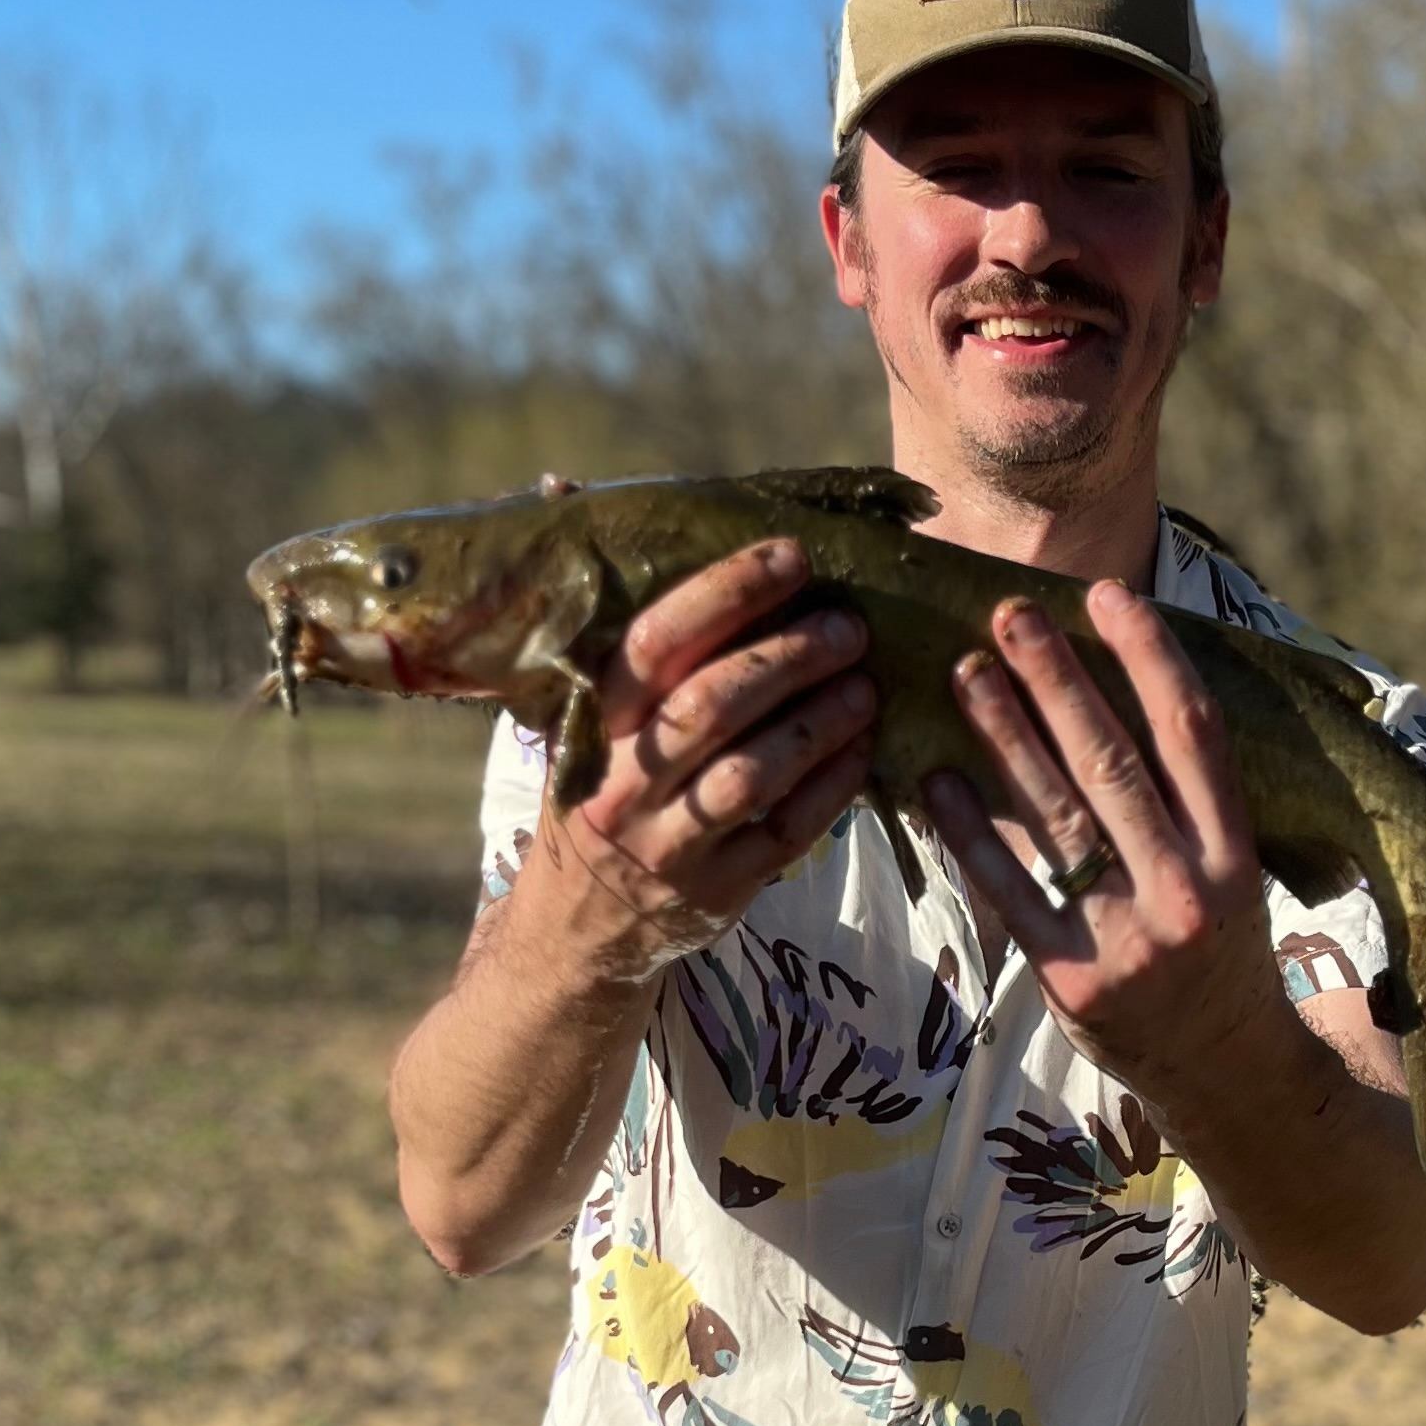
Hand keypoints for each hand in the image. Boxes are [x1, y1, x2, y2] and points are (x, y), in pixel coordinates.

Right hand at [527, 538, 874, 979]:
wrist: (576, 934)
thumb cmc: (596, 795)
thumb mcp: (577, 718)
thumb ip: (600, 618)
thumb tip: (558, 490)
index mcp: (592, 726)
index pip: (654, 646)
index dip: (726, 595)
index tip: (791, 558)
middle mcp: (624, 784)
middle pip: (710, 706)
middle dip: (788, 656)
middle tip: (848, 626)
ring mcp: (668, 845)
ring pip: (752, 774)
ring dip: (820, 722)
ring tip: (867, 684)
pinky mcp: (716, 893)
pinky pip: (785, 835)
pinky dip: (832, 788)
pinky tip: (864, 750)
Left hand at [926, 581, 1289, 1109]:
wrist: (1226, 1071)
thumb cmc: (1219, 950)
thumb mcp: (1232, 872)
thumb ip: (1186, 799)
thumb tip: (1116, 690)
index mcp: (1235, 852)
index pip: (1193, 733)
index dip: (1150, 657)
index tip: (1108, 595)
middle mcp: (1186, 889)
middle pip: (1114, 763)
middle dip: (1057, 680)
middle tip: (1010, 614)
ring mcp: (1127, 938)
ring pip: (1057, 817)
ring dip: (1004, 736)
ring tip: (965, 672)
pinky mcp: (1071, 979)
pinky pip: (1008, 890)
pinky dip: (968, 831)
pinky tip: (935, 780)